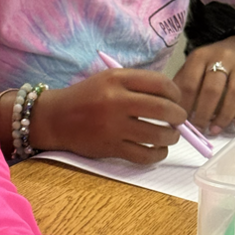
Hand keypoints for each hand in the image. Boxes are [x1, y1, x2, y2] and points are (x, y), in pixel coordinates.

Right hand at [31, 69, 185, 163]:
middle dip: (179, 116)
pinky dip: (157, 155)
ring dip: (171, 137)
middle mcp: (116, 101)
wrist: (55, 118)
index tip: (176, 100)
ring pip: (157, 135)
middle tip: (179, 119)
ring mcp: (113, 126)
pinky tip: (158, 150)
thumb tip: (171, 100)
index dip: (175, 93)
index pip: (160, 83)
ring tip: (170, 136)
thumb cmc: (86, 97)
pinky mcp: (110, 147)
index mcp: (117, 79)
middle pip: (163, 109)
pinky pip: (144, 155)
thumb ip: (136, 85)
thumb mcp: (108, 79)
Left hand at [173, 36, 234, 133]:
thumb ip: (184, 84)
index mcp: (201, 56)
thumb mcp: (194, 66)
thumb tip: (173, 112)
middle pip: (212, 89)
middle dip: (204, 114)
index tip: (181, 121)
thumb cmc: (213, 63)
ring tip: (216, 130)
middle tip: (199, 129)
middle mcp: (223, 58)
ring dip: (224, 116)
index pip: (190, 83)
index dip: (185, 105)